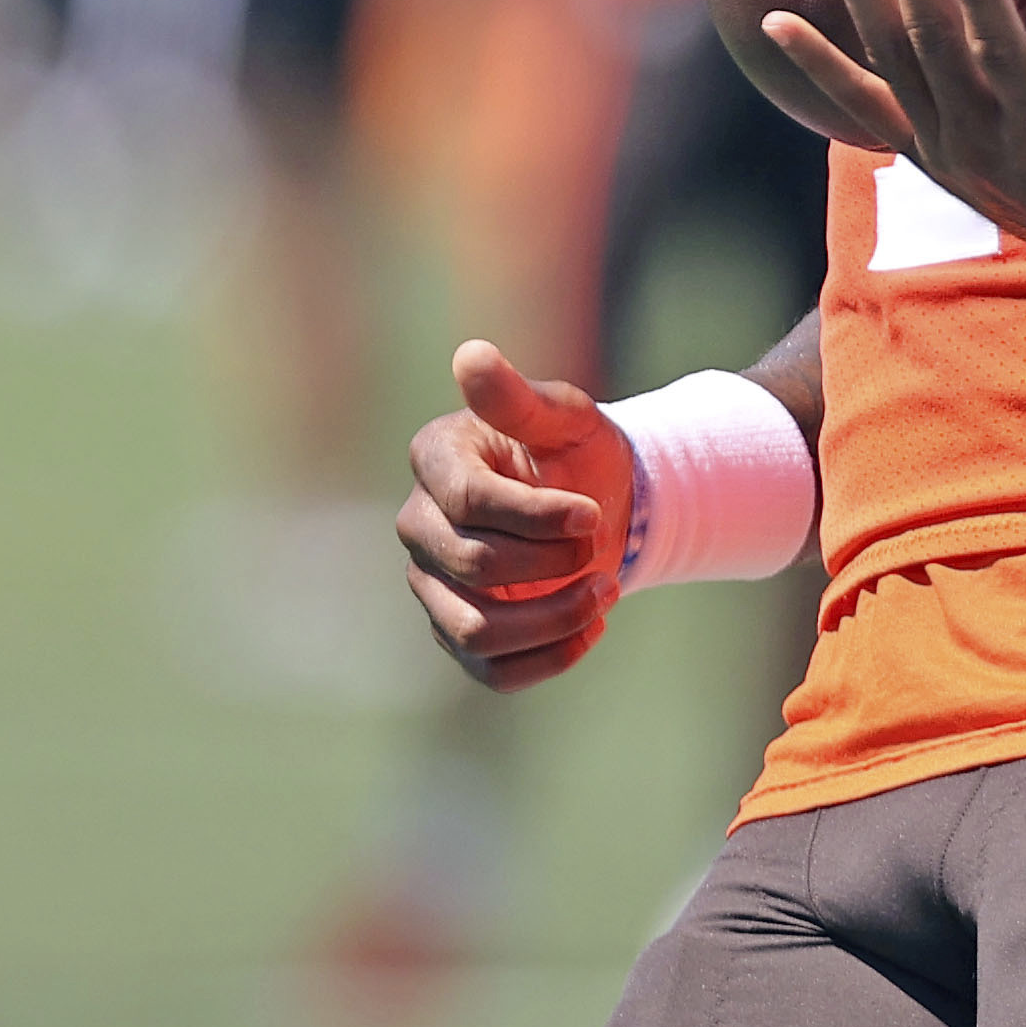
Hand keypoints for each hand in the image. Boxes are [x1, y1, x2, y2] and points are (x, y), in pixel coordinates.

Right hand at [394, 340, 635, 692]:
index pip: (469, 501)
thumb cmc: (575, 452)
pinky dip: (549, 658)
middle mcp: (421, 525)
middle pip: (472, 565)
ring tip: (604, 594)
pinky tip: (591, 628)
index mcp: (437, 460)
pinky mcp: (458, 632)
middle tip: (601, 546)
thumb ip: (520, 397)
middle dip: (551, 563)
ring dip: (551, 620)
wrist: (598, 505)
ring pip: (475, 630)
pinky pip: (491, 671)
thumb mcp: (565, 416)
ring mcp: (433, 584)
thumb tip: (470, 355)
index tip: (592, 514)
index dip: (536, 515)